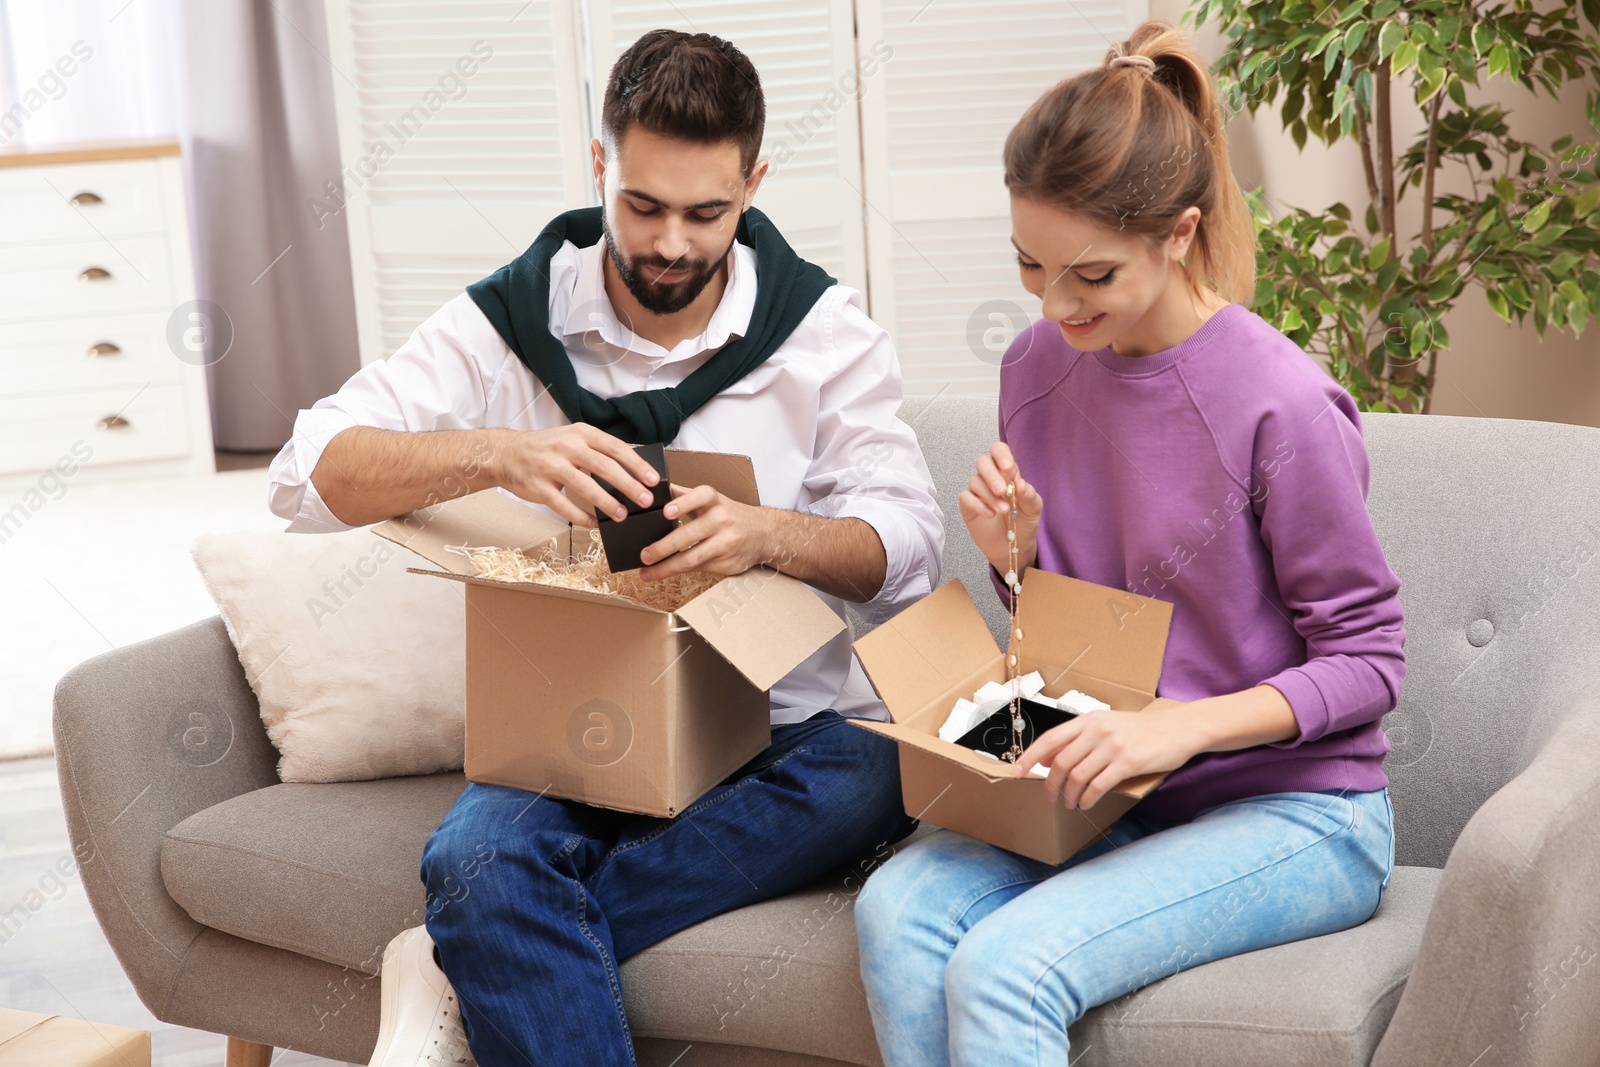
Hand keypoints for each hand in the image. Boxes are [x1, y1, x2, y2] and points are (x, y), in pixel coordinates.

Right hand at [491, 424, 660, 527]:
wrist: (505, 453)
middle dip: (629, 485)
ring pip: (585, 486)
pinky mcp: (538, 487)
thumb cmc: (547, 448)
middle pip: (604, 467)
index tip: (654, 479)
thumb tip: (634, 468)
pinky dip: (580, 516)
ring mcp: (550, 467)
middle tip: (646, 500)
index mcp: (580, 433)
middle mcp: (566, 447)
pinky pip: (563, 505)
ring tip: (623, 515)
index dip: (637, 464)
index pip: (615, 448)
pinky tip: (593, 524)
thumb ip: (599, 450)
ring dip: (607, 503)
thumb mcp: (573, 438)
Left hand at [637, 484, 771, 581]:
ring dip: (666, 567)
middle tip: (644, 555)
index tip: (666, 512)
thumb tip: (653, 490)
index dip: (683, 503)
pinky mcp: (725, 562)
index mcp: (714, 501)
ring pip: (692, 558)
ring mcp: (724, 543)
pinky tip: (661, 573)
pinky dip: (676, 571)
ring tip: (647, 572)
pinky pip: (696, 568)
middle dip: (664, 547)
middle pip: (690, 534)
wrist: (763, 533)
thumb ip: (683, 495)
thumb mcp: (711, 500)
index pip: (700, 497)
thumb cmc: (729, 514)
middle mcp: (721, 520)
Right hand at [958, 441, 1042, 575]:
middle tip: (1003, 491)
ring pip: (974, 480)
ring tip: (1003, 511)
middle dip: (992, 475)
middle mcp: (990, 478)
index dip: (1001, 455)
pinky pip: (965, 497)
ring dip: (989, 496)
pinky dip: (978, 505)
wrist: (1014, 547)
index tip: (1008, 468)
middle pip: (982, 462)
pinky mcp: (968, 506)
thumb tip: (1020, 483)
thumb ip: (1029, 495)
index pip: (999, 451)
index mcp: (1008, 473)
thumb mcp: (1034, 509)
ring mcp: (978, 492)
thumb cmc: (1024, 523)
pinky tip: (990, 515)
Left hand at [1013, 704, 1200, 809]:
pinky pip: (1098, 785)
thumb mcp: (1107, 725)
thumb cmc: (1141, 730)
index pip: (1050, 739)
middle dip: (1051, 784)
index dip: (1029, 757)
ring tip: (1070, 804)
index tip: (1016, 772)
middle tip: (1051, 798)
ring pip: (1077, 776)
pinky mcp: (1128, 762)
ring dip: (1070, 795)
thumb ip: (1078, 739)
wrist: (1179, 728)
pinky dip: (1088, 798)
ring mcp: (1113, 745)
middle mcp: (1097, 730)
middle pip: (1061, 762)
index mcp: (1088, 719)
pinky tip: (1087, 804)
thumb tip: (1046, 758)